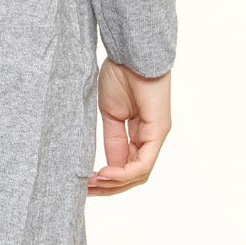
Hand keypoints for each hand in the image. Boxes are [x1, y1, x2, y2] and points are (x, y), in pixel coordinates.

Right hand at [87, 58, 170, 194]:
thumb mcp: (110, 113)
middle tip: (88, 191)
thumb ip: (112, 140)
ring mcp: (156, 136)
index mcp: (140, 133)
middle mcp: (151, 138)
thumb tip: (108, 165)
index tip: (86, 182)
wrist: (131, 54)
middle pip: (134, 174)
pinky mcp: (159, 132)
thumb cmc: (121, 75)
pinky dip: (124, 173)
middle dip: (110, 186)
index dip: (107, 177)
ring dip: (115, 183)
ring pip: (139, 173)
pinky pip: (143, 163)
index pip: (126, 165)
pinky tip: (106, 173)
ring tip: (94, 183)